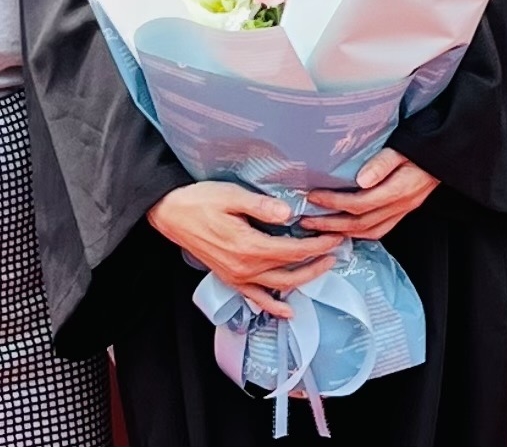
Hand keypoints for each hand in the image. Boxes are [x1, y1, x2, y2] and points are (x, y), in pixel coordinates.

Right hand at [146, 182, 343, 318]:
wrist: (170, 214)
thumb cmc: (199, 201)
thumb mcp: (231, 195)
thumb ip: (262, 206)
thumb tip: (290, 212)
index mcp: (249, 246)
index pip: (293, 250)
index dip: (317, 245)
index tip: (334, 236)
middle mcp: (245, 268)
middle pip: (291, 273)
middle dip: (317, 264)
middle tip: (336, 250)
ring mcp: (236, 277)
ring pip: (278, 288)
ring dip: (303, 281)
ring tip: (322, 269)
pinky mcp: (229, 279)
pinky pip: (255, 298)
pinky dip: (273, 307)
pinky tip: (286, 311)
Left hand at [301, 148, 438, 240]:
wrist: (447, 153)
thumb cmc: (424, 145)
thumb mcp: (404, 147)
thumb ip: (383, 162)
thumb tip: (361, 179)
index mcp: (400, 189)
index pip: (360, 203)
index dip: (334, 202)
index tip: (313, 196)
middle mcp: (402, 204)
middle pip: (361, 222)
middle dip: (331, 223)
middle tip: (306, 219)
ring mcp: (404, 210)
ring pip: (369, 230)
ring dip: (342, 231)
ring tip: (319, 227)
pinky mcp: (404, 210)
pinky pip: (379, 229)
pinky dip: (359, 232)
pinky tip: (344, 228)